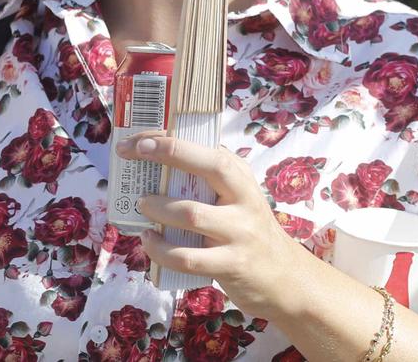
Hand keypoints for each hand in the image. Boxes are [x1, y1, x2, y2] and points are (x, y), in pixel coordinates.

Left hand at [134, 133, 314, 318]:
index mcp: (244, 181)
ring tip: (141, 205)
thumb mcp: (240, 200)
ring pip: (192, 214)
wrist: (281, 276)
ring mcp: (239, 233)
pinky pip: (187, 258)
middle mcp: (246, 201)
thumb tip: (165, 161)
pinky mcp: (230, 264)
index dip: (176, 143)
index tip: (141, 141)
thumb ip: (215, 182)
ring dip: (158, 208)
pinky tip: (148, 241)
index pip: (213, 152)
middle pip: (212, 167)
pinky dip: (159, 249)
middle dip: (172, 154)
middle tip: (136, 153)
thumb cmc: (249, 232)